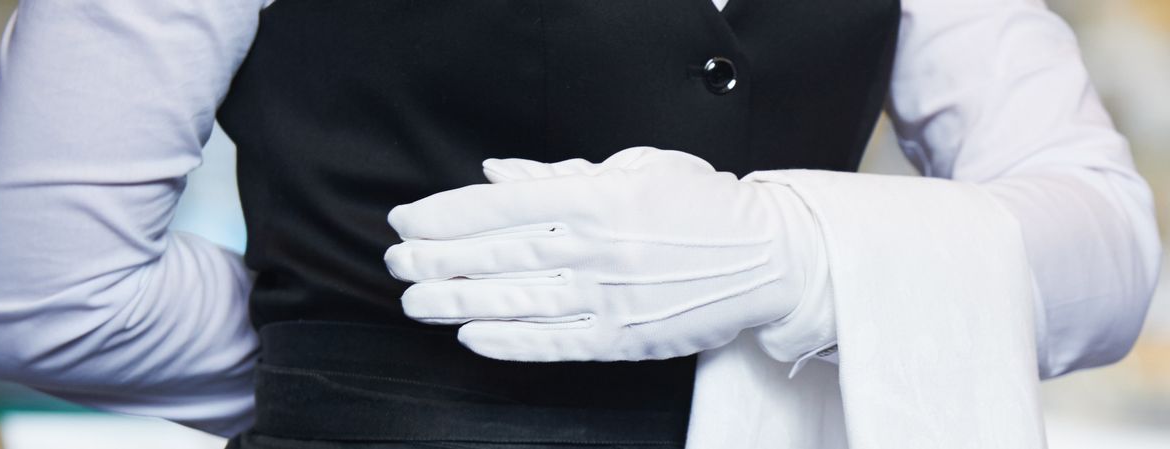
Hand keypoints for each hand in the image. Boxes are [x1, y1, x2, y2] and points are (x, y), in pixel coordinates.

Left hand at [383, 147, 829, 361]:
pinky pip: (556, 342)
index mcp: (602, 196)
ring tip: (418, 302)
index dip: (447, 214)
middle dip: (438, 260)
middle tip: (399, 263)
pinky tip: (473, 336)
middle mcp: (601, 247)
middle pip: (500, 253)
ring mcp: (613, 295)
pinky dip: (509, 341)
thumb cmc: (707, 207)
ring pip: (518, 300)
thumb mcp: (638, 169)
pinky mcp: (626, 336)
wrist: (770, 255)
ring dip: (459, 303)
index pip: (504, 205)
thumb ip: (564, 175)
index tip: (408, 220)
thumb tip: (499, 175)